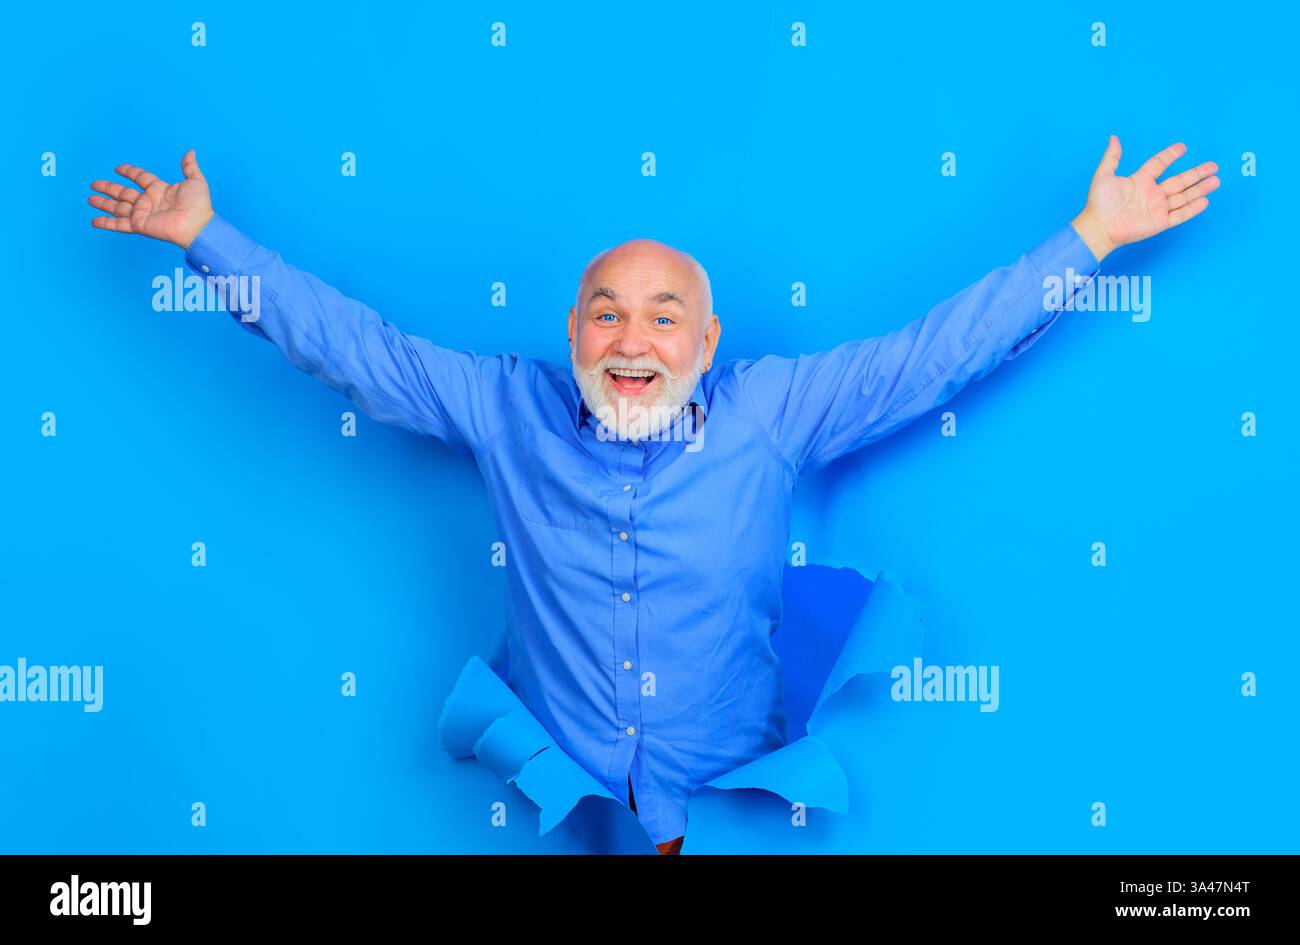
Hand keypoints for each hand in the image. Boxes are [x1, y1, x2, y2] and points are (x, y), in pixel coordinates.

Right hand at [88, 150, 214, 248]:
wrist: (197, 225)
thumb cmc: (199, 205)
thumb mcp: (196, 181)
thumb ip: (190, 167)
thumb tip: (191, 152)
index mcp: (160, 190)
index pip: (141, 178)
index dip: (129, 172)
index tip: (118, 168)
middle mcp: (149, 202)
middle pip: (124, 193)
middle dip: (108, 188)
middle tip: (94, 184)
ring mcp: (143, 214)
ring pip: (118, 207)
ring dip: (103, 203)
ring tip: (90, 198)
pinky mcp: (140, 225)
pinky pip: (119, 224)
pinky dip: (106, 223)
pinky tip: (94, 221)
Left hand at [1071, 136, 1218, 262]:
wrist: (1098, 226)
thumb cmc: (1098, 203)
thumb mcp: (1104, 176)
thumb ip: (1111, 157)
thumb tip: (1113, 138)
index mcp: (1140, 181)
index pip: (1159, 164)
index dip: (1170, 155)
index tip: (1182, 147)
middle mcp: (1151, 194)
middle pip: (1179, 181)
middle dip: (1197, 173)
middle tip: (1213, 165)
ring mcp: (1157, 208)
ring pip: (1184, 197)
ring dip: (1200, 189)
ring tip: (1216, 181)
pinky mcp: (1159, 222)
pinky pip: (1180, 215)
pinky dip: (1192, 209)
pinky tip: (1205, 200)